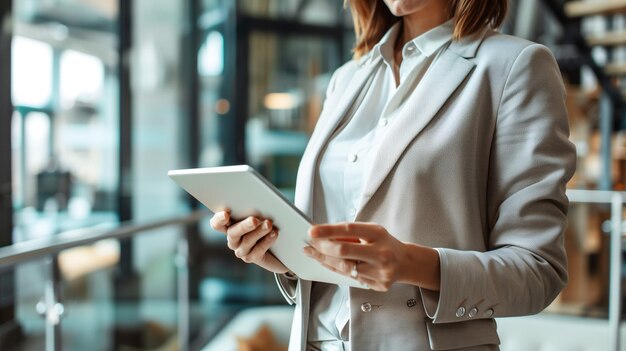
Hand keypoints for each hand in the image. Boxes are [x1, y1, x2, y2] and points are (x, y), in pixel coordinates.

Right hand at [209, 210, 288, 273]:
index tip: (226, 214)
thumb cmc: (268, 221)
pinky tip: (274, 233)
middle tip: (254, 220)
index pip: (217, 224)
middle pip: (232, 233)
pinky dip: (266, 241)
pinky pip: (258, 251)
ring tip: (269, 224)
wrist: (280, 244)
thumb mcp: (260, 213)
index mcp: (229, 225)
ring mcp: (241, 250)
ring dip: (259, 232)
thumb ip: (255, 208)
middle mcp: (233, 239)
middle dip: (243, 226)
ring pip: (247, 241)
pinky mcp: (252, 258)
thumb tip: (259, 204)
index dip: (219, 220)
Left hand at [303, 222, 439, 291]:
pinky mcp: (378, 285)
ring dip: (324, 260)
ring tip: (312, 253)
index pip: (349, 229)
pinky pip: (350, 278)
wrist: (406, 262)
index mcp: (379, 234)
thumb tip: (323, 235)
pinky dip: (335, 269)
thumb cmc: (385, 244)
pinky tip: (325, 263)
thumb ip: (350, 233)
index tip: (312, 231)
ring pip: (344, 268)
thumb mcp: (371, 232)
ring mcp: (380, 271)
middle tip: (309, 244)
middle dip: (322, 248)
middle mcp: (381, 253)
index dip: (328, 230)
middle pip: (344, 252)